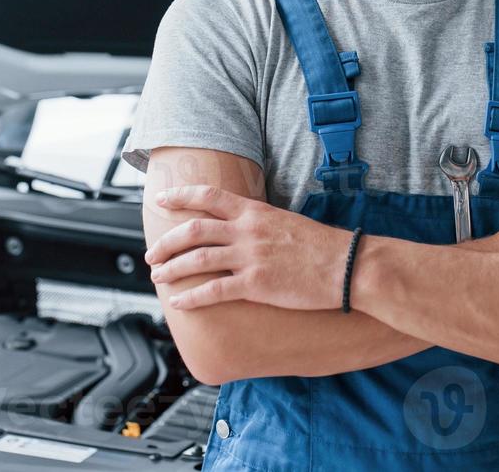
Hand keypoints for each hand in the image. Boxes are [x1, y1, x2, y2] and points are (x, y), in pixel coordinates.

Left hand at [144, 185, 350, 311]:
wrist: (346, 266)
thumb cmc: (321, 247)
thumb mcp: (285, 222)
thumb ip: (258, 223)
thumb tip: (238, 228)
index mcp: (255, 212)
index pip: (209, 196)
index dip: (181, 196)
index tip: (162, 200)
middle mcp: (248, 231)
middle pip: (193, 230)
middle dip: (166, 241)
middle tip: (152, 253)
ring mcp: (251, 257)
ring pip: (197, 259)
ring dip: (172, 268)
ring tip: (158, 276)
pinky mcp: (256, 284)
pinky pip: (214, 290)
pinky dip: (192, 296)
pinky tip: (179, 302)